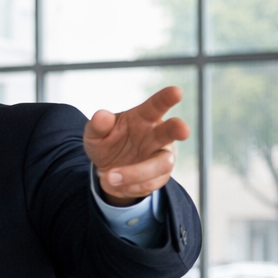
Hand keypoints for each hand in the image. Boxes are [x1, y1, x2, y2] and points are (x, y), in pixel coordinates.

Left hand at [83, 86, 190, 205]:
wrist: (107, 172)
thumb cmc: (106, 144)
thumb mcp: (94, 135)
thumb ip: (98, 126)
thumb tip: (101, 116)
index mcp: (143, 118)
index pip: (156, 106)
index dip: (166, 98)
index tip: (176, 92)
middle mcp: (158, 134)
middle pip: (173, 130)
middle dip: (178, 129)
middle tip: (183, 130)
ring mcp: (162, 156)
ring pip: (162, 164)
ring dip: (135, 173)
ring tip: (110, 176)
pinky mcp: (161, 176)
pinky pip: (149, 184)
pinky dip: (129, 186)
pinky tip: (116, 183)